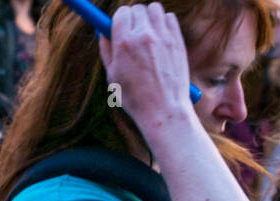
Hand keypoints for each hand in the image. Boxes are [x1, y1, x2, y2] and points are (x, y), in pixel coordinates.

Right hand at [98, 3, 193, 147]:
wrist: (164, 110)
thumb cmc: (135, 97)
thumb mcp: (113, 76)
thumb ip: (106, 51)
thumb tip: (102, 32)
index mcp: (124, 43)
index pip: (121, 13)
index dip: (120, 19)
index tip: (121, 26)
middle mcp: (143, 36)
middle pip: (137, 9)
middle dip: (134, 17)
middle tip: (134, 31)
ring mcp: (162, 36)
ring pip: (154, 8)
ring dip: (149, 17)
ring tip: (148, 33)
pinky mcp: (177, 40)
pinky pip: (169, 17)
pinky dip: (164, 22)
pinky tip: (161, 37)